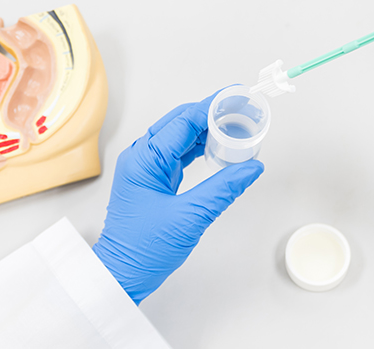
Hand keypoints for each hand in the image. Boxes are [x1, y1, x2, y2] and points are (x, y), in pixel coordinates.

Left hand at [92, 93, 264, 303]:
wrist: (121, 275)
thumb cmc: (142, 250)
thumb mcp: (190, 217)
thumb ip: (224, 189)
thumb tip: (252, 167)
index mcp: (144, 159)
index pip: (184, 121)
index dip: (212, 107)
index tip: (237, 98)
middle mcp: (142, 157)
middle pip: (181, 121)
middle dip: (212, 112)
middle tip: (242, 107)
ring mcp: (146, 167)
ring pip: (180, 135)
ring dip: (207, 128)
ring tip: (236, 124)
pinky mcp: (153, 178)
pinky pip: (178, 151)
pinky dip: (199, 145)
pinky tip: (218, 145)